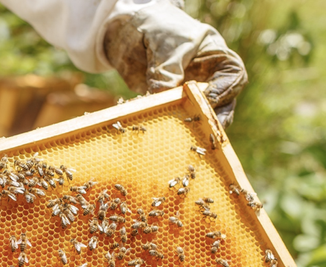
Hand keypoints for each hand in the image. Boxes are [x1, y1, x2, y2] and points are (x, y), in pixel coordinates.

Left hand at [103, 1, 246, 126]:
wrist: (132, 30)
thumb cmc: (158, 29)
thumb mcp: (164, 44)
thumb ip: (166, 69)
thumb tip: (162, 96)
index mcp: (216, 56)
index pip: (232, 75)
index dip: (225, 90)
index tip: (208, 99)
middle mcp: (208, 78)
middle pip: (223, 103)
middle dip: (214, 118)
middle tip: (204, 131)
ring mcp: (191, 94)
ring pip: (200, 116)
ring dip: (193, 127)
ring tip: (186, 138)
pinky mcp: (172, 105)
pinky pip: (175, 120)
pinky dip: (169, 127)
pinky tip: (162, 134)